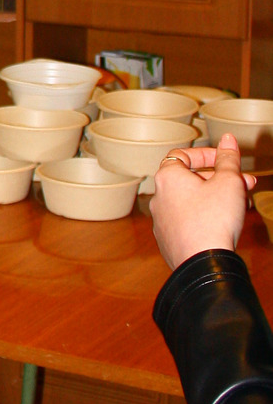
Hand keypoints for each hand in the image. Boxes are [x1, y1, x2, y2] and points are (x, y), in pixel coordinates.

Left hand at [149, 133, 255, 268]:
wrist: (203, 264)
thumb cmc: (213, 219)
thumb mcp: (228, 182)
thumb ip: (228, 158)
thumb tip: (228, 139)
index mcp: (167, 178)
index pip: (182, 155)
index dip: (206, 154)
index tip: (226, 159)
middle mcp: (159, 197)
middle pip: (189, 179)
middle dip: (219, 178)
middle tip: (245, 182)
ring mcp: (161, 221)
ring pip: (191, 201)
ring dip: (215, 197)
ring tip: (241, 203)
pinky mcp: (168, 241)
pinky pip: (188, 221)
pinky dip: (205, 216)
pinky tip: (225, 223)